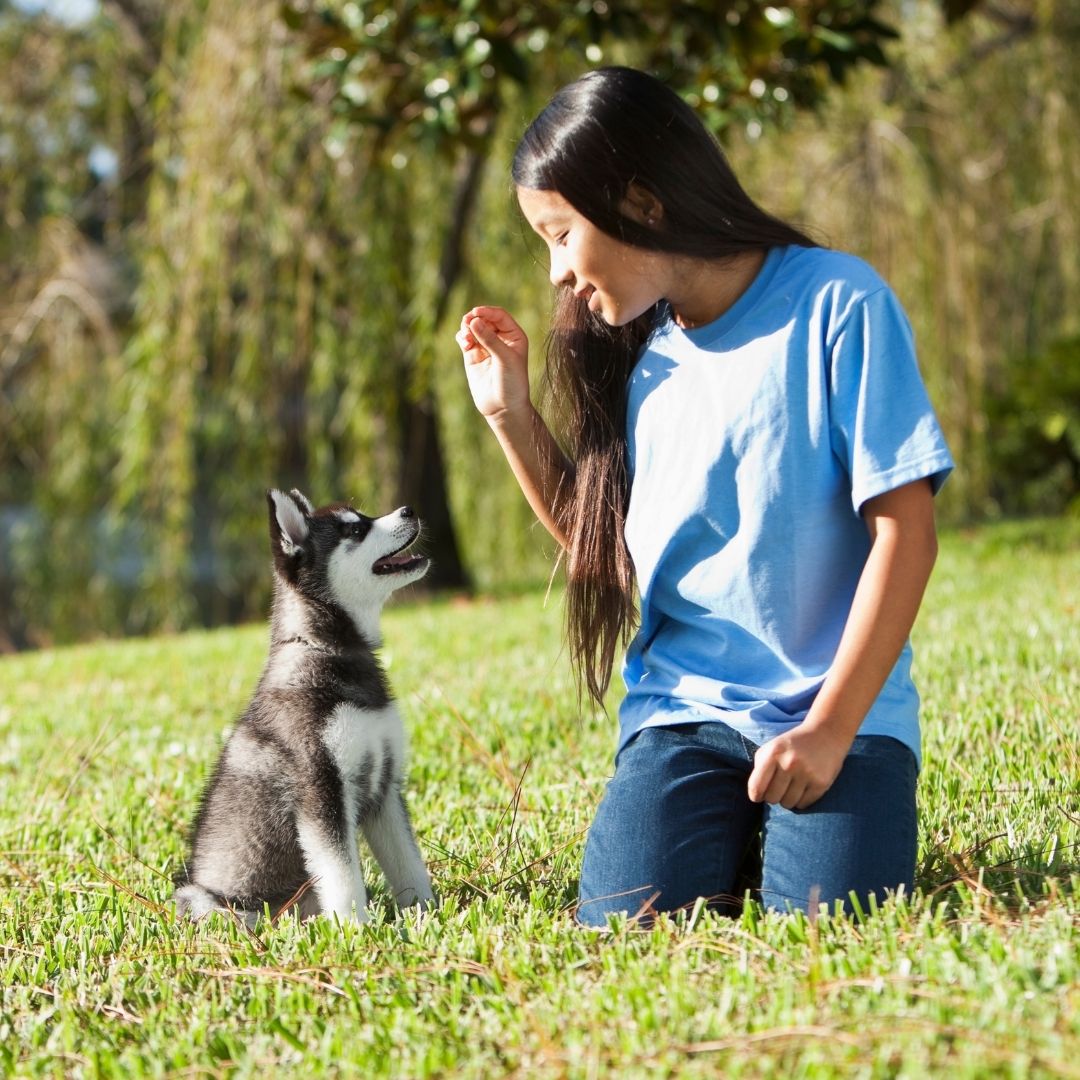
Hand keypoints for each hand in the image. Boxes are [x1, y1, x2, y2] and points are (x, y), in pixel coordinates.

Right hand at [455, 305, 530, 420]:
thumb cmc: (512, 383)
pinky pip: (465, 339)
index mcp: (514, 336)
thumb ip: (490, 340)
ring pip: (472, 328)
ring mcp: (485, 347)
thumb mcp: (505, 359)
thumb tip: (473, 320)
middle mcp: (500, 339)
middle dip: (475, 319)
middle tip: (467, 322)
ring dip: (467, 327)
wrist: (503, 408)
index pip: (499, 316)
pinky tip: (464, 342)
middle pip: (484, 319)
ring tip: (466, 336)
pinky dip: (462, 337)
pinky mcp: (473, 356)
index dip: (487, 312)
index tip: (476, 313)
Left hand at [746, 723, 851, 809]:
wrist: (825, 734)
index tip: (758, 797)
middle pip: (772, 798)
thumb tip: (755, 794)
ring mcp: (807, 773)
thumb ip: (760, 768)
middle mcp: (789, 763)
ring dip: (787, 800)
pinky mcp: (821, 783)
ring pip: (788, 804)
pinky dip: (800, 801)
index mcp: (773, 753)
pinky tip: (802, 789)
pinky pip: (803, 804)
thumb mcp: (771, 748)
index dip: (755, 796)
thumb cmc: (792, 744)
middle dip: (773, 796)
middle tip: (778, 788)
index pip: (756, 786)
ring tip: (791, 788)